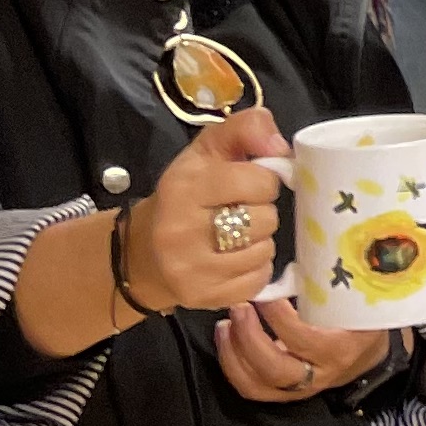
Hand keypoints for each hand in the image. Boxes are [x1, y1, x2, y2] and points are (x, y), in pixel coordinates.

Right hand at [129, 112, 288, 313]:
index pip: (258, 182)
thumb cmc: (187, 193)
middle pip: (265, 219)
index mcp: (184, 186)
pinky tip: (235, 259)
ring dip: (260, 241)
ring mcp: (190, 268)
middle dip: (262, 212)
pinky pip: (258, 280)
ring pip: (264, 251)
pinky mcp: (202, 296)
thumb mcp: (209, 149)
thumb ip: (247, 128)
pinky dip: (256, 269)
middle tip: (242, 211)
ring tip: (237, 235)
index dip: (264, 181)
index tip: (251, 184)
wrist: (144, 251)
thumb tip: (280, 146)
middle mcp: (180, 230)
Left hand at [215, 292, 389, 403]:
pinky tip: (227, 340)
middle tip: (238, 308)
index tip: (264, 294)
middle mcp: (318, 375)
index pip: (302, 338)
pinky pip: (251, 388)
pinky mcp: (283, 395)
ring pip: (256, 384)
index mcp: (339, 350)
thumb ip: (324, 293)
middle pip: (273, 368)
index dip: (277, 316)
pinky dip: (232, 366)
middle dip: (248, 338)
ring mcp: (298, 389)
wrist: (365, 358)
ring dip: (233, 355)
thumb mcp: (353, 306)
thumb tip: (287, 272)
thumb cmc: (359, 323)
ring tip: (225, 325)